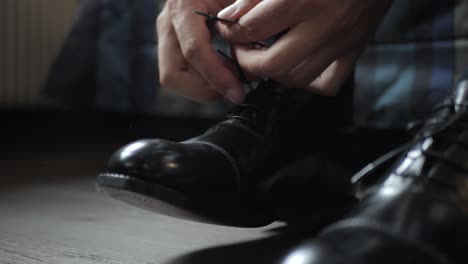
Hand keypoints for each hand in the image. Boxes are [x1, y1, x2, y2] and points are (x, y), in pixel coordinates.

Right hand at [157, 0, 244, 102]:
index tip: (238, 92)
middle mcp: (169, 23)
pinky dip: (204, 80)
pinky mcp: (174, 44)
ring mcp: (168, 35)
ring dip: (206, 86)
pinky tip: (226, 71)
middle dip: (206, 89)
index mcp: (183, 6)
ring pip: (176, 78)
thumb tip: (250, 40)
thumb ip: (246, 11)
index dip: (217, 76)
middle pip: (173, 75)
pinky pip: (183, 74)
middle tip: (235, 87)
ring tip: (233, 78)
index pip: (194, 51)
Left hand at [217, 0, 391, 94]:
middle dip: (246, 62)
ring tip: (265, 55)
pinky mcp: (356, 50)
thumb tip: (230, 17)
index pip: (254, 28)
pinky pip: (327, 84)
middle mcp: (326, 24)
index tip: (228, 28)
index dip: (232, 32)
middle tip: (241, 49)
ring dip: (273, 73)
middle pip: (273, 65)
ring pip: (297, 80)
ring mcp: (344, 42)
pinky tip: (297, 64)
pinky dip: (307, 81)